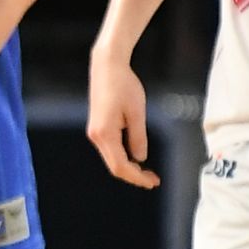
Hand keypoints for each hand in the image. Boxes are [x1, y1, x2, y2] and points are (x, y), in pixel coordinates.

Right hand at [85, 50, 158, 187]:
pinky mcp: (98, 127)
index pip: (121, 166)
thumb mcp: (137, 113)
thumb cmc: (123, 85)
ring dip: (129, 167)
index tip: (152, 181)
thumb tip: (140, 158)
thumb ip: (138, 138)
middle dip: (134, 176)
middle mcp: (96, 136)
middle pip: (114, 166)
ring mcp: (95, 132)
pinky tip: (136, 157)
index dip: (137, 177)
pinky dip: (123, 157)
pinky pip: (110, 149)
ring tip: (147, 171)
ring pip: (112, 158)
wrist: (107, 67)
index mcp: (105, 134)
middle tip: (153, 180)